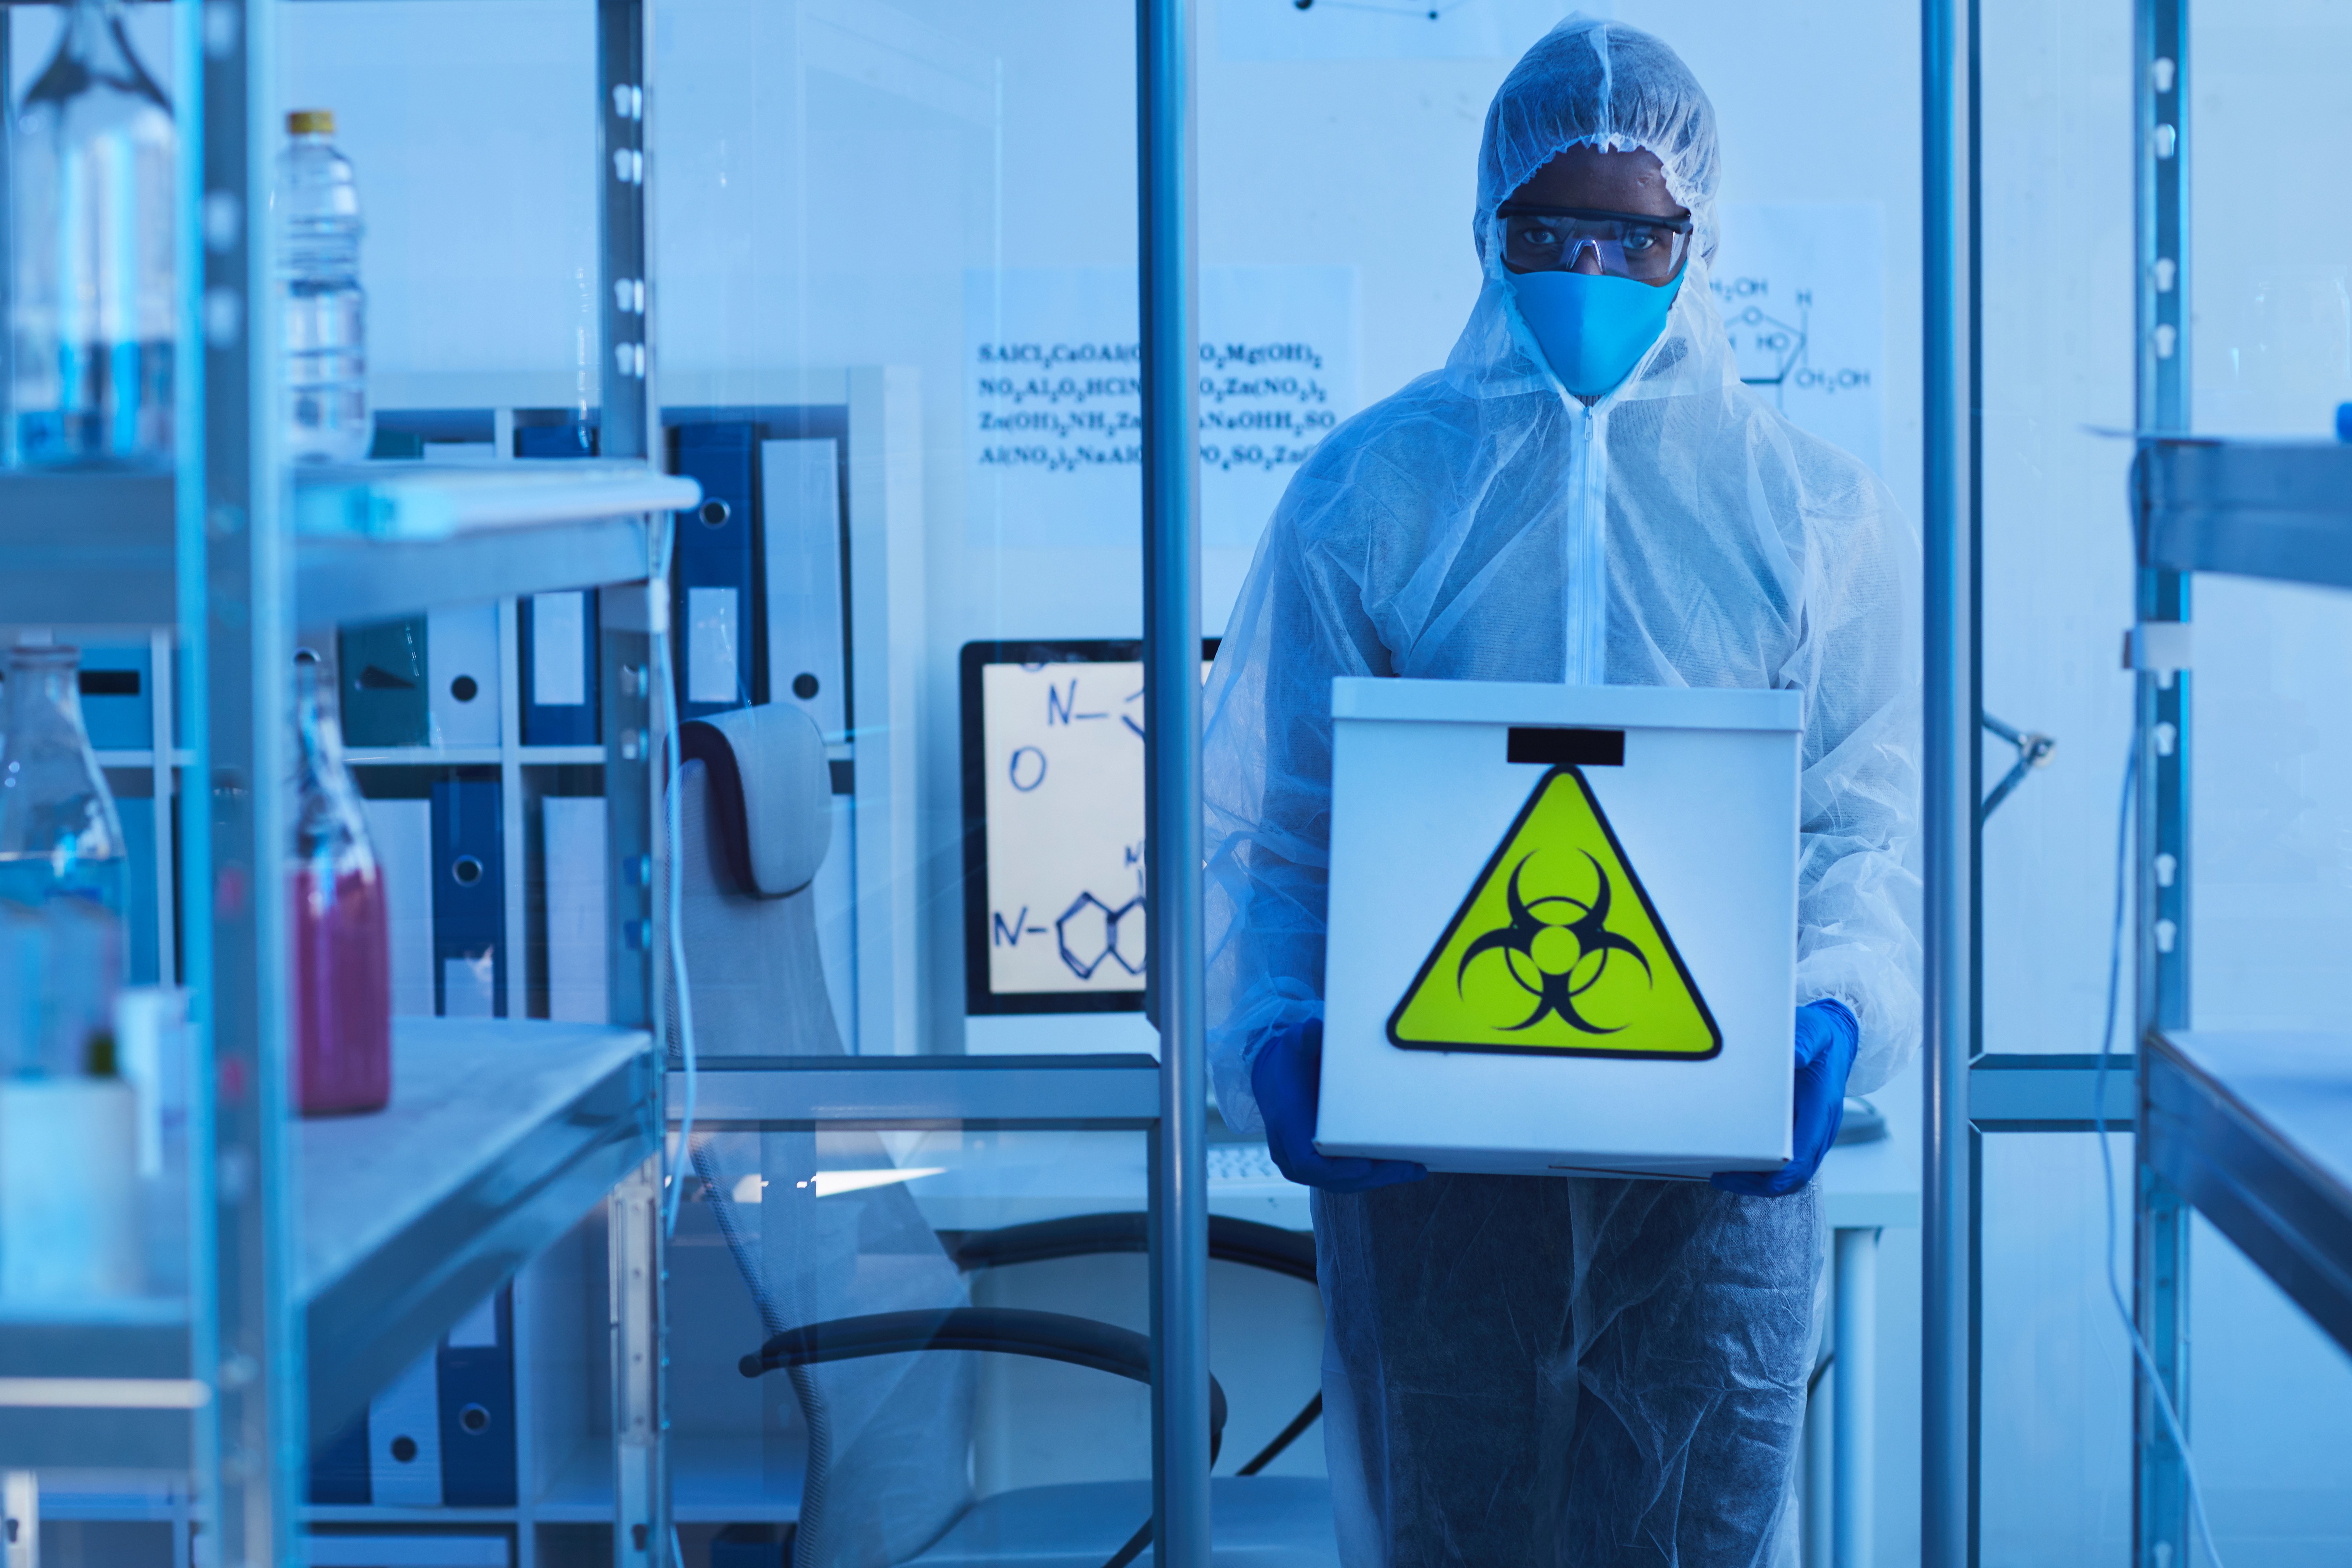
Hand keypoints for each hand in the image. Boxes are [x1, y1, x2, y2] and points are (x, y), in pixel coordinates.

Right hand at [1251, 1018, 1427, 1193]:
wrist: (1274, 1075)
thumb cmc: (1289, 1062)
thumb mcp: (1295, 1043)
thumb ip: (1304, 1037)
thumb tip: (1313, 1029)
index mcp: (1287, 1125)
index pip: (1307, 1163)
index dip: (1337, 1170)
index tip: (1365, 1166)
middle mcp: (1290, 1150)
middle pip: (1332, 1178)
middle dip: (1372, 1176)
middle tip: (1408, 1167)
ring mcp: (1302, 1161)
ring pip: (1341, 1182)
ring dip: (1377, 1178)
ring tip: (1413, 1169)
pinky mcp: (1317, 1162)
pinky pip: (1344, 1176)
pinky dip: (1372, 1174)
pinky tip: (1400, 1167)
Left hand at [1712, 999, 1858, 1197]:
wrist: (1837, 1040)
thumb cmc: (1822, 1038)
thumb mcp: (1814, 1031)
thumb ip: (1806, 1041)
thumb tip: (1796, 1056)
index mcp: (1821, 1111)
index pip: (1800, 1161)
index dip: (1771, 1179)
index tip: (1736, 1176)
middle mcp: (1820, 1129)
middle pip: (1794, 1177)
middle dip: (1758, 1185)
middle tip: (1720, 1177)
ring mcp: (1812, 1133)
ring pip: (1791, 1172)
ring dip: (1759, 1178)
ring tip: (1723, 1171)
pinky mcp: (1803, 1130)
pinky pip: (1787, 1158)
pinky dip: (1764, 1165)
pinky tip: (1738, 1155)